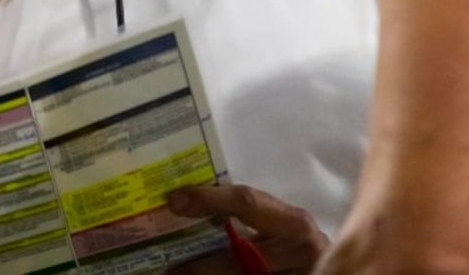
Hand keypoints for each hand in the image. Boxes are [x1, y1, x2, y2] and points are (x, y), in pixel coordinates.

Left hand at [166, 184, 328, 274]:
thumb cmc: (301, 250)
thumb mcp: (283, 231)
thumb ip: (254, 222)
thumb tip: (200, 214)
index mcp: (293, 223)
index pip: (247, 203)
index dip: (209, 200)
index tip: (175, 200)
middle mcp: (297, 248)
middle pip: (235, 258)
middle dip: (198, 265)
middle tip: (167, 267)